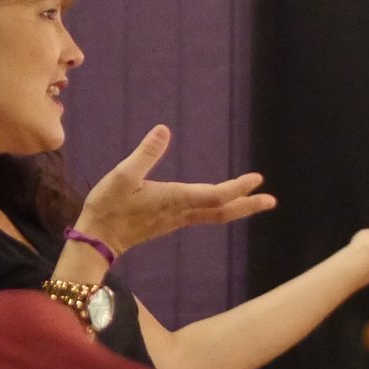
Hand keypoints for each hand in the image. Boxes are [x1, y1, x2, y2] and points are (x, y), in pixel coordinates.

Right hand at [76, 125, 275, 252]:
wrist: (98, 239)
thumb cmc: (109, 206)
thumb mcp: (123, 175)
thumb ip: (145, 153)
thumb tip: (164, 129)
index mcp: (174, 199)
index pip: (215, 195)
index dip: (238, 187)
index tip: (257, 179)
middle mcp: (181, 212)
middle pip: (222, 211)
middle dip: (247, 205)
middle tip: (271, 200)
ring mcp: (176, 220)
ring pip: (214, 215)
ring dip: (237, 208)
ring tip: (255, 201)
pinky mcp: (169, 222)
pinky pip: (203, 215)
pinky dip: (219, 209)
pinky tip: (221, 204)